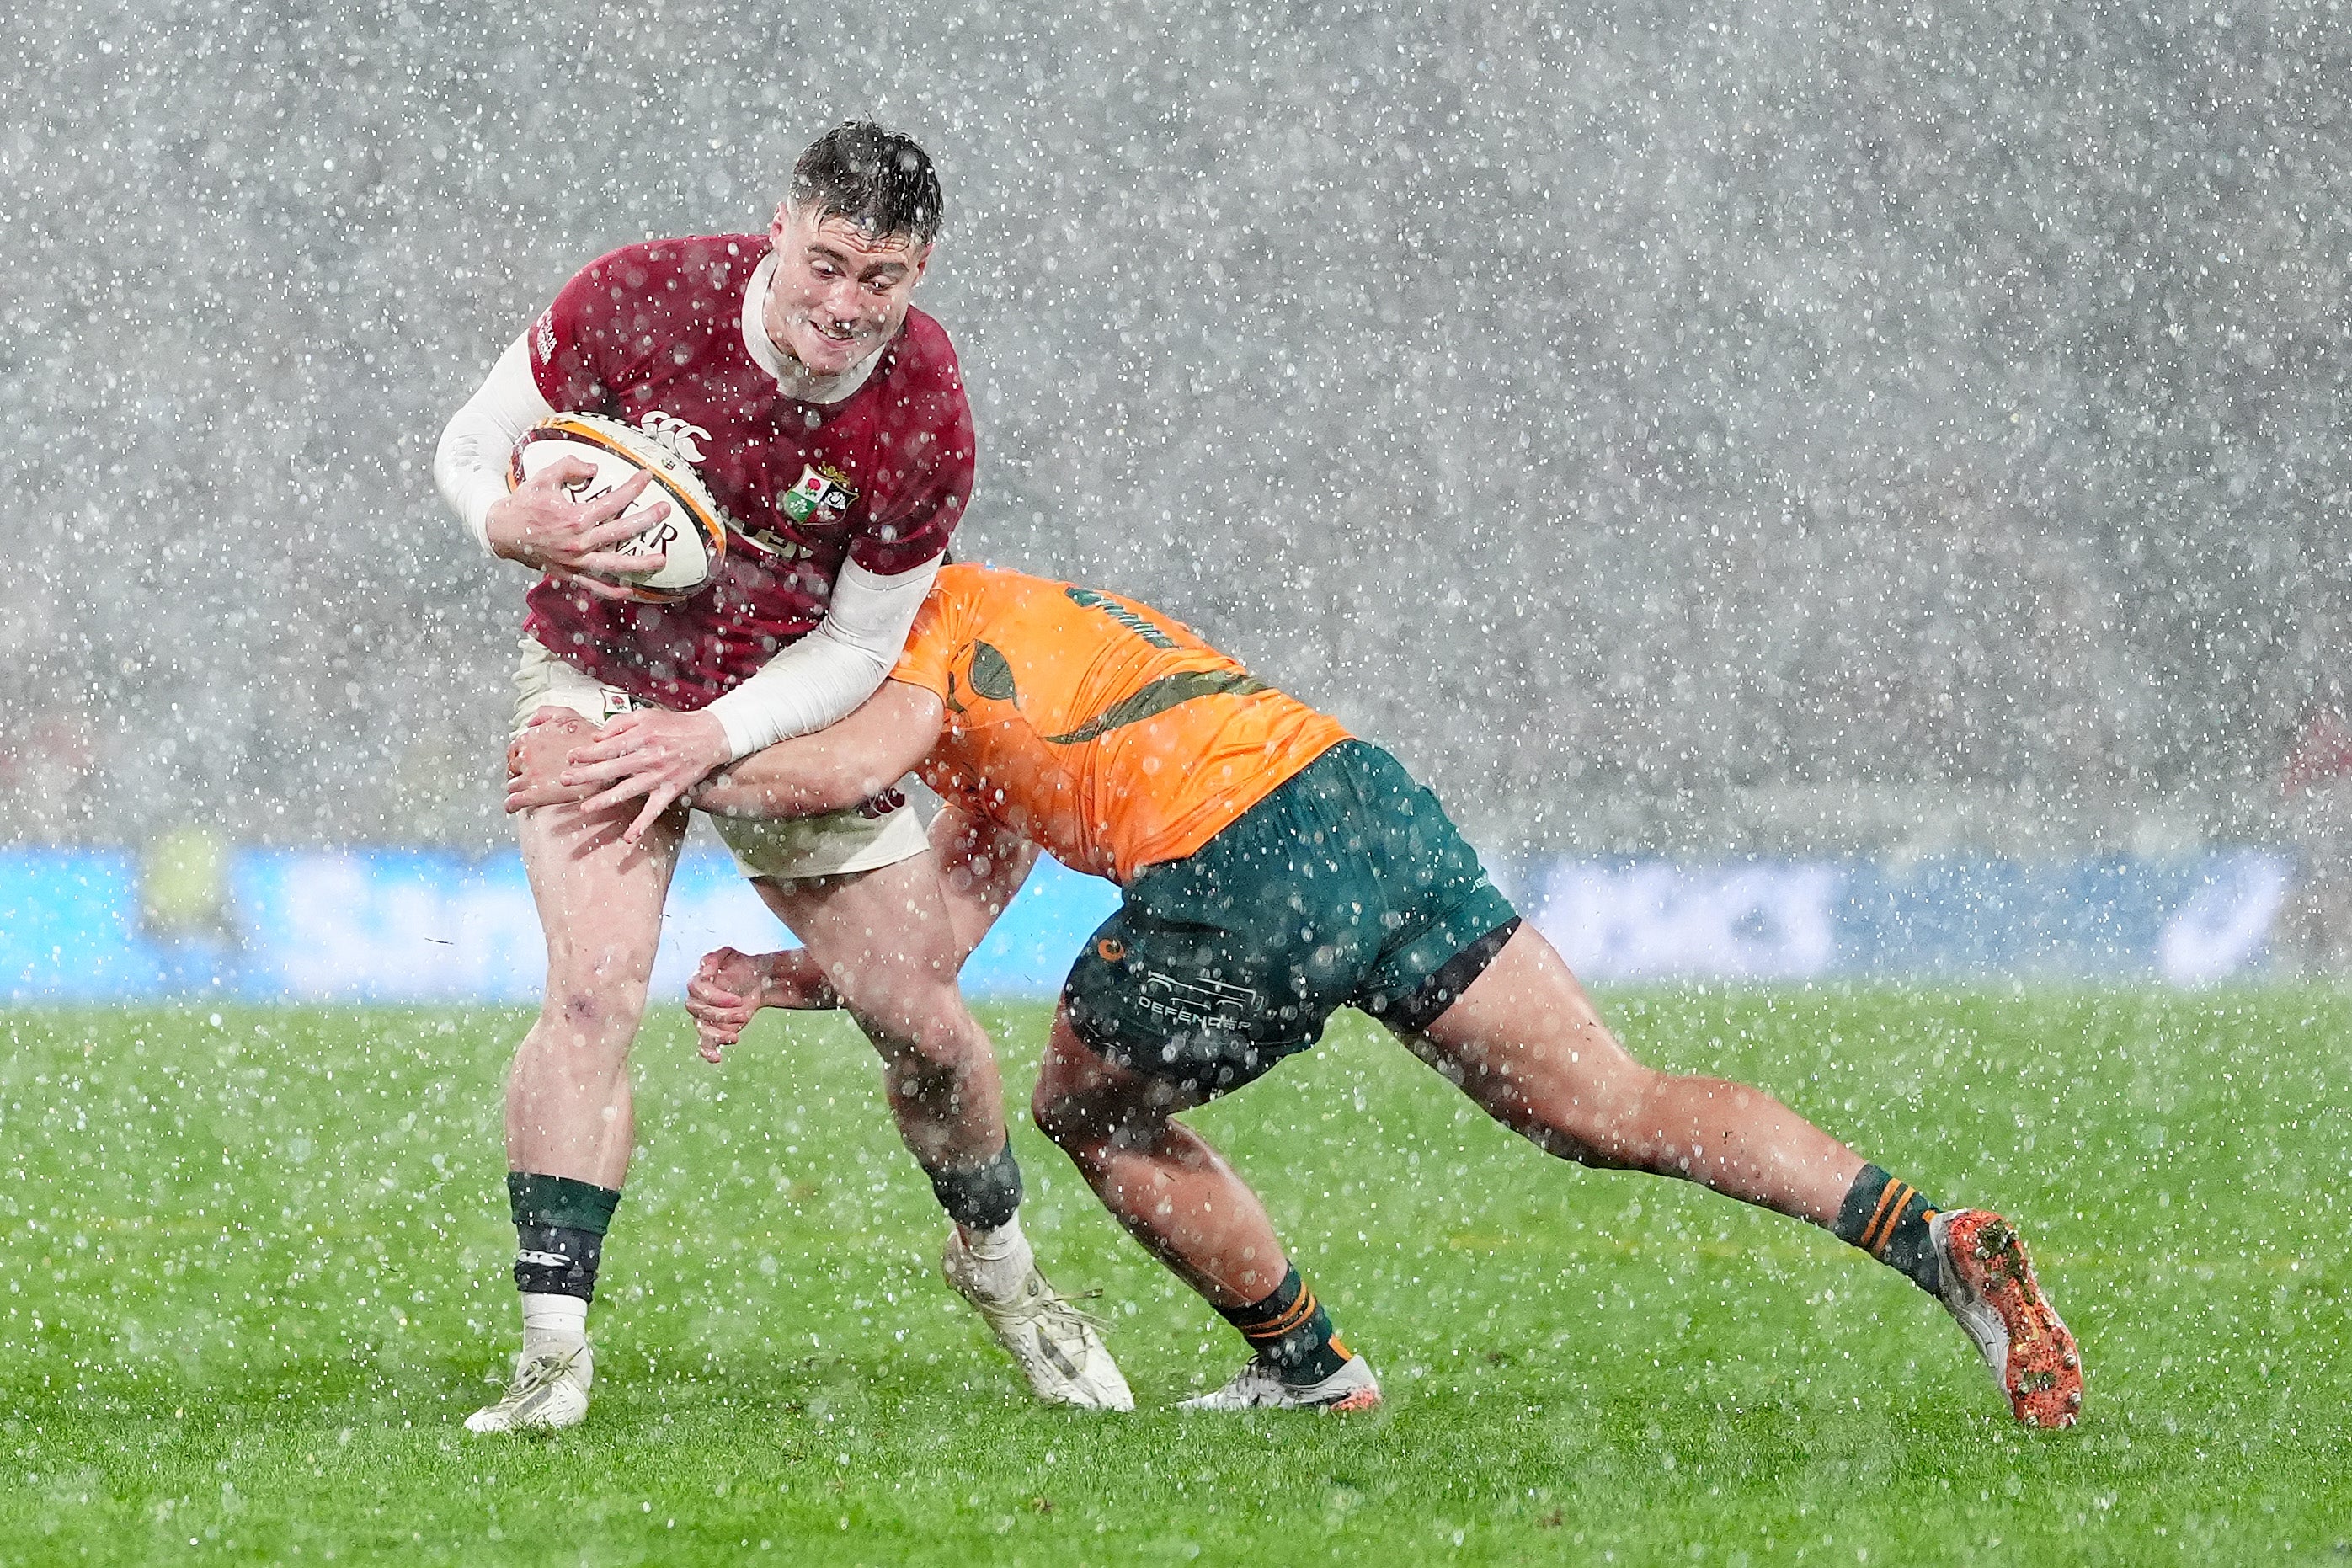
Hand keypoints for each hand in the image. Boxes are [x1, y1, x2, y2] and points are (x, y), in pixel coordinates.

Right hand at [487, 454, 668, 600]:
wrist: (501, 531)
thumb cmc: (524, 504)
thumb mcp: (542, 477)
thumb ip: (569, 466)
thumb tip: (595, 468)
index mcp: (574, 518)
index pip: (613, 502)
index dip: (633, 488)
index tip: (648, 477)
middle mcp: (578, 542)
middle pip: (622, 532)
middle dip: (647, 520)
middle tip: (666, 510)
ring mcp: (575, 562)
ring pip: (615, 565)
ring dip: (640, 564)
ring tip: (662, 561)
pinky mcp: (569, 574)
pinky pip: (594, 586)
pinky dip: (613, 590)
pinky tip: (631, 590)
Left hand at [504, 707, 601, 813]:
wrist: (604, 762)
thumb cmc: (588, 738)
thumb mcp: (567, 715)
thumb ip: (545, 713)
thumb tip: (530, 723)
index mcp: (531, 737)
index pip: (514, 749)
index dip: (519, 755)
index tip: (525, 761)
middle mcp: (527, 756)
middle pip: (512, 766)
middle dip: (517, 771)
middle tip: (526, 775)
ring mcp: (530, 776)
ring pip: (511, 784)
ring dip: (515, 787)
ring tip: (522, 790)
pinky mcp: (535, 794)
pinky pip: (513, 802)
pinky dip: (510, 805)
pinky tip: (513, 807)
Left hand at [557, 708, 733, 843]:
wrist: (710, 736)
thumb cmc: (675, 725)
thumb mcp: (646, 715)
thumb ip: (619, 724)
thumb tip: (597, 738)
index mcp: (641, 737)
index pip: (607, 747)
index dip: (587, 753)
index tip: (570, 758)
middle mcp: (648, 757)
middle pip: (611, 769)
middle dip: (585, 775)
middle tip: (564, 780)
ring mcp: (659, 776)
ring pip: (627, 791)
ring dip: (605, 800)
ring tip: (585, 808)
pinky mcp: (670, 790)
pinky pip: (654, 810)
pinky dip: (642, 824)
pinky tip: (628, 838)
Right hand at [686, 946, 767, 1062]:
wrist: (757, 980)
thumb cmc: (741, 964)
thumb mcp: (728, 955)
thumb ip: (712, 959)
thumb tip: (703, 971)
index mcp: (697, 983)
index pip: (698, 992)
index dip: (717, 998)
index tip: (738, 1000)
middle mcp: (697, 1002)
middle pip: (701, 1013)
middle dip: (723, 1015)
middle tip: (744, 1013)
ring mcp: (704, 1018)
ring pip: (703, 1030)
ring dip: (719, 1035)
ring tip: (734, 1037)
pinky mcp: (714, 1030)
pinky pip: (705, 1044)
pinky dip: (708, 1052)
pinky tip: (717, 1058)